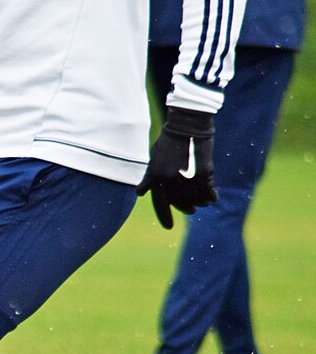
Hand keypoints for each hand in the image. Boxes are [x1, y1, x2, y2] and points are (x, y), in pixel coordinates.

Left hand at [136, 107, 217, 229]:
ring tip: (201, 203)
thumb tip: (141, 193)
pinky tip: (212, 198)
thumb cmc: (168, 141)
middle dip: (185, 209)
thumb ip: (149, 177)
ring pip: (195, 200)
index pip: (160, 204)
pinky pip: (209, 193)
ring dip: (198, 203)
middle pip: (180, 204)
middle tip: (190, 211)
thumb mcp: (154, 158)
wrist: (187, 126)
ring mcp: (188, 178)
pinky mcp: (205, 175)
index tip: (169, 227)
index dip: (164, 216)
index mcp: (157, 177)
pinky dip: (211, 197)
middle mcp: (172, 181)